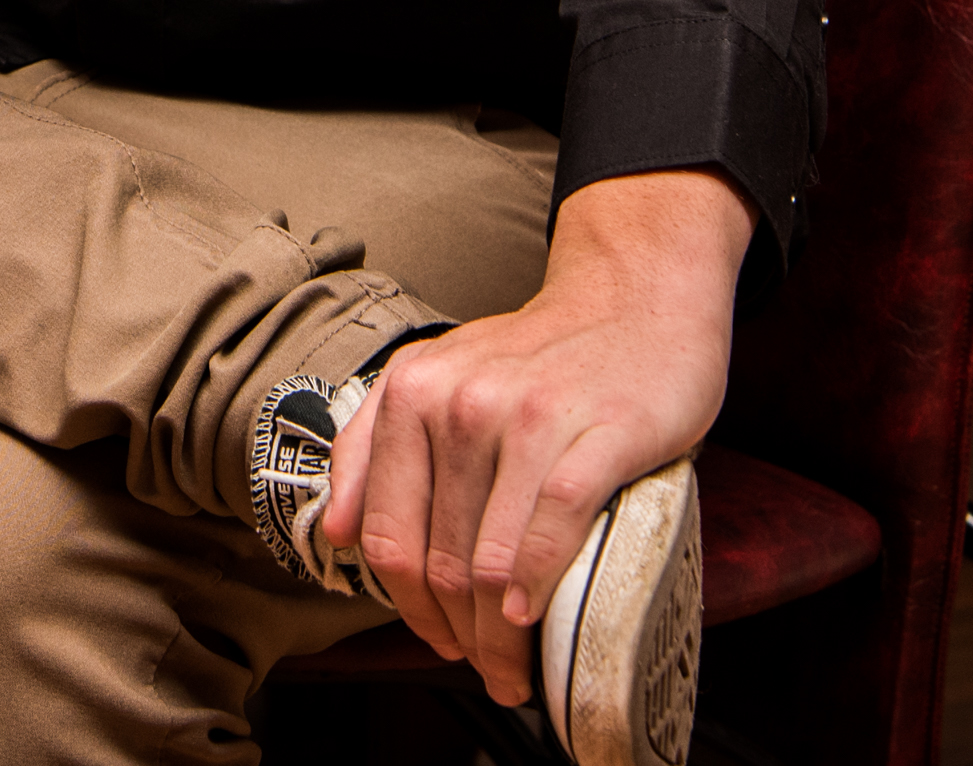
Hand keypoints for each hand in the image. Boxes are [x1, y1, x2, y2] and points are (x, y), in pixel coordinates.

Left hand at [322, 171, 752, 703]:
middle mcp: (460, 399)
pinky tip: (536, 614)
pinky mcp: (600, 428)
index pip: (387, 535)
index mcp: (412, 392)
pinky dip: (540, 582)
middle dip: (459, 637)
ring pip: (491, 558)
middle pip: (440, 560)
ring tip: (517, 665)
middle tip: (489, 673)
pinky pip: (555, 524)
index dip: (407, 609)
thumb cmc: (541, 358)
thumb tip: (335, 530)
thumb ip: (377, 446)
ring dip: (500, 635)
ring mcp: (529, 413)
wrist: (636, 299)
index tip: (437, 642)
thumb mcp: (440, 378)